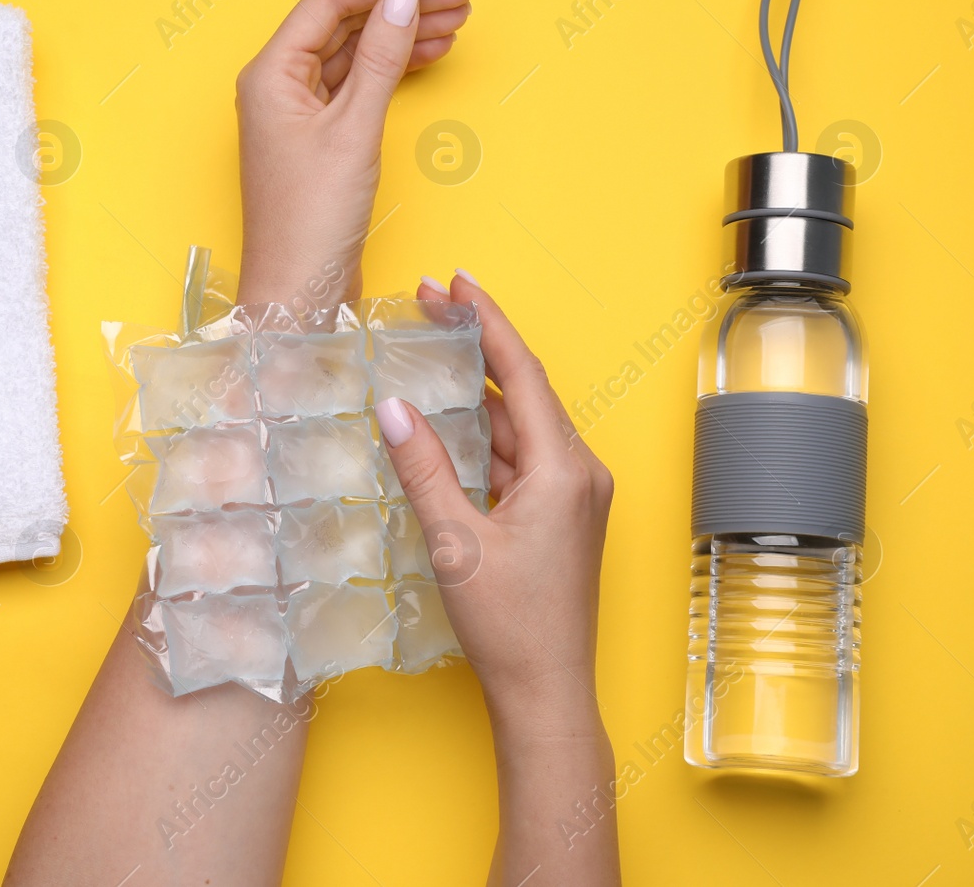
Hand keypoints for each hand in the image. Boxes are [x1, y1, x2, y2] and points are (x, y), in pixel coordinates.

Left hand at [236, 0, 475, 305]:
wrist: (298, 291)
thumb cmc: (311, 221)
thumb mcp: (354, 130)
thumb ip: (382, 57)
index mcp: (271, 72)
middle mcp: (279, 83)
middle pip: (347, 19)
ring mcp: (300, 109)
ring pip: (358, 49)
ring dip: (407, 28)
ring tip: (460, 14)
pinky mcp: (321, 135)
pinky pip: (361, 81)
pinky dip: (397, 64)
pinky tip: (432, 50)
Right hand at [377, 272, 613, 732]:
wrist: (546, 692)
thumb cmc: (510, 625)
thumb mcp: (455, 542)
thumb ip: (425, 469)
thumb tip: (394, 408)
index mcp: (565, 469)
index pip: (524, 373)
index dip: (486, 321)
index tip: (454, 282)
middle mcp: (579, 472)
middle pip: (525, 389)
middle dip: (478, 344)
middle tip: (432, 302)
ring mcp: (573, 494)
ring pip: (521, 424)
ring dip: (480, 390)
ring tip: (433, 352)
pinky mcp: (560, 515)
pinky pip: (521, 456)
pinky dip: (486, 433)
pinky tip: (452, 420)